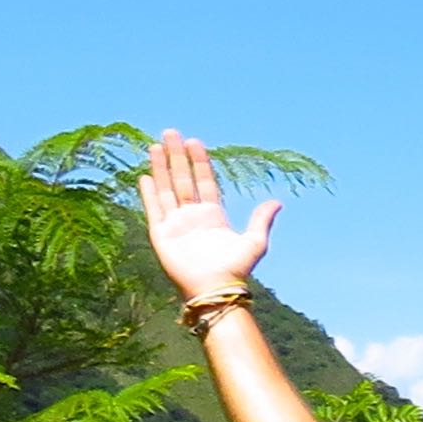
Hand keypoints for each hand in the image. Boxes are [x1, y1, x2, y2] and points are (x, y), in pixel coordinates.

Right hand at [142, 127, 284, 307]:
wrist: (215, 288)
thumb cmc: (235, 269)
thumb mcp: (255, 242)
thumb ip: (261, 220)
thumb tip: (277, 202)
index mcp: (213, 215)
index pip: (204, 181)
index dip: (199, 161)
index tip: (195, 142)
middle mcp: (192, 216)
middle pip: (182, 179)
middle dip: (176, 156)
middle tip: (171, 133)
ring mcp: (176, 224)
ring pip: (166, 189)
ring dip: (160, 168)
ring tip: (155, 146)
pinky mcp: (161, 235)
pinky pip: (154, 209)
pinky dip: (149, 193)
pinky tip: (145, 176)